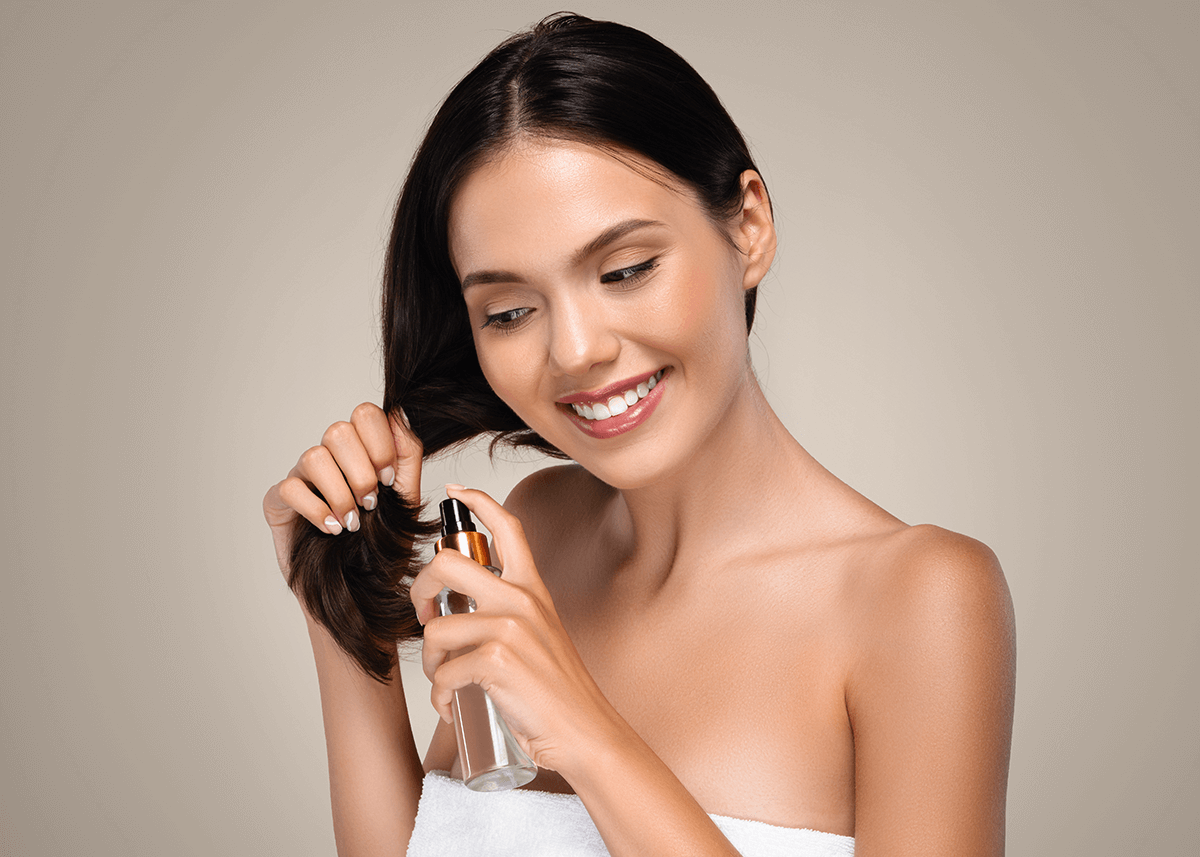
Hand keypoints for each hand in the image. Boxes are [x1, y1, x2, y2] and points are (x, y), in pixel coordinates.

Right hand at [261, 403, 422, 584]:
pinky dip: (316, 510)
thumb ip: (407, 455)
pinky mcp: (279, 503)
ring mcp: (302, 478)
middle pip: (338, 431)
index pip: (365, 414)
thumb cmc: (382, 546)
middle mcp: (330, 459)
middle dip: (361, 472)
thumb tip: (400, 415)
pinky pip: (290, 488)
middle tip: (370, 504)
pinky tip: (331, 529)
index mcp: (361, 451)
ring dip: (340, 494)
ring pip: (314, 457)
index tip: (388, 479)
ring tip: (352, 522)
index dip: (380, 444)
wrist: (362, 590)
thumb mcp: (406, 498)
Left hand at [410, 486, 620, 774]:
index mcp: (532, 589)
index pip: (507, 527)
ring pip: (435, 627)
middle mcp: (521, 599)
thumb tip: (454, 608)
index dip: (477, 501)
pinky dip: (440, 695)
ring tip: (445, 681)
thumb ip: (508, 613)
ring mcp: (510, 627)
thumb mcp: (540, 634)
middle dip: (418, 589)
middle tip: (424, 614)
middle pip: (446, 563)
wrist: (584, 732)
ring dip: (429, 662)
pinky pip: (443, 672)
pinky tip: (453, 706)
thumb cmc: (556, 691)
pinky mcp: (497, 660)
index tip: (455, 491)